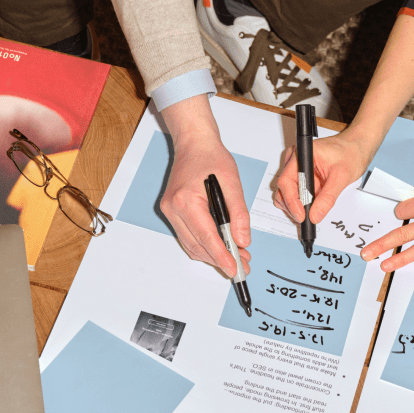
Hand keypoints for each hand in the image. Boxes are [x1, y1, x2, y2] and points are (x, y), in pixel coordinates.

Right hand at [160, 95, 250, 277]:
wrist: (194, 144)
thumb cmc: (211, 157)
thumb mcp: (232, 182)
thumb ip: (238, 213)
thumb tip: (242, 240)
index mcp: (186, 199)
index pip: (206, 236)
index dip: (221, 256)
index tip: (233, 268)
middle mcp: (173, 208)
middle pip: (197, 245)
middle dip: (220, 259)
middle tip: (242, 266)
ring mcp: (170, 211)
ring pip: (192, 245)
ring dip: (213, 255)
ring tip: (236, 259)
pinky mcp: (173, 212)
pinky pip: (188, 237)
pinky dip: (205, 246)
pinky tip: (222, 248)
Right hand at [274, 132, 373, 223]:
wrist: (356, 148)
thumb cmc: (350, 153)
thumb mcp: (342, 176)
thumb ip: (328, 197)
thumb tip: (315, 215)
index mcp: (302, 155)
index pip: (286, 181)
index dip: (291, 201)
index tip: (301, 215)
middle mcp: (296, 161)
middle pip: (283, 190)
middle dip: (292, 207)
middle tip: (307, 218)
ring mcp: (298, 170)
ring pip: (286, 194)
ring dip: (296, 207)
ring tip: (311, 213)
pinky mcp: (303, 178)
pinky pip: (296, 194)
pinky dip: (301, 205)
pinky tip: (312, 208)